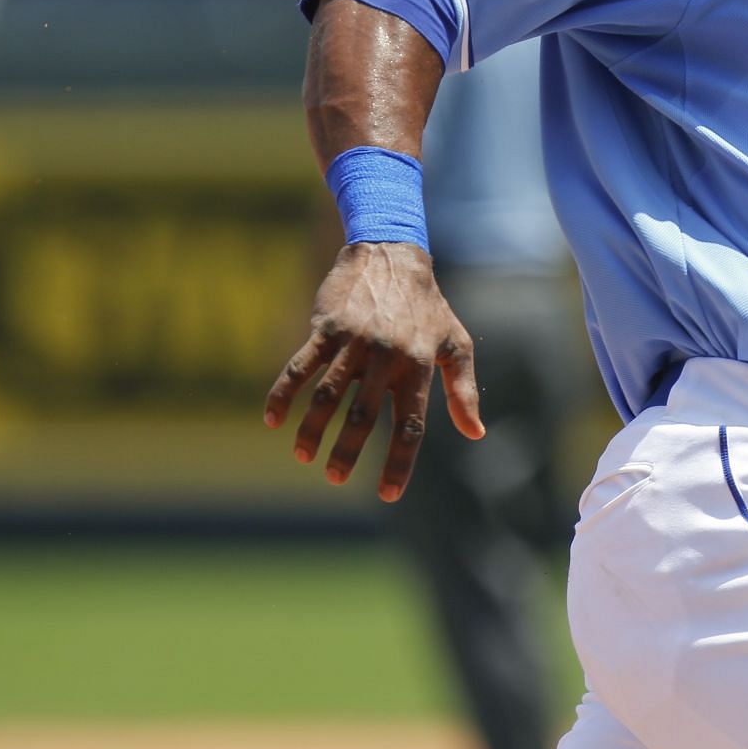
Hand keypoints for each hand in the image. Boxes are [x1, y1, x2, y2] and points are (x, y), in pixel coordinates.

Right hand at [264, 242, 482, 499]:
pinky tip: (273, 419)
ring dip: (313, 429)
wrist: (392, 253)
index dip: (399, 462)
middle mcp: (386, 357)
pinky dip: (284, 392)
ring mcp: (354, 342)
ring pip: (328, 394)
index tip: (388, 495)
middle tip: (334, 478)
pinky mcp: (326, 327)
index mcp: (418, 367)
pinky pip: (300, 365)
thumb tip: (475, 433)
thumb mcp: (456, 343)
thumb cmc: (427, 306)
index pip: (410, 425)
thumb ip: (463, 390)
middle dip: (347, 452)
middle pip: (364, 416)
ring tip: (304, 456)